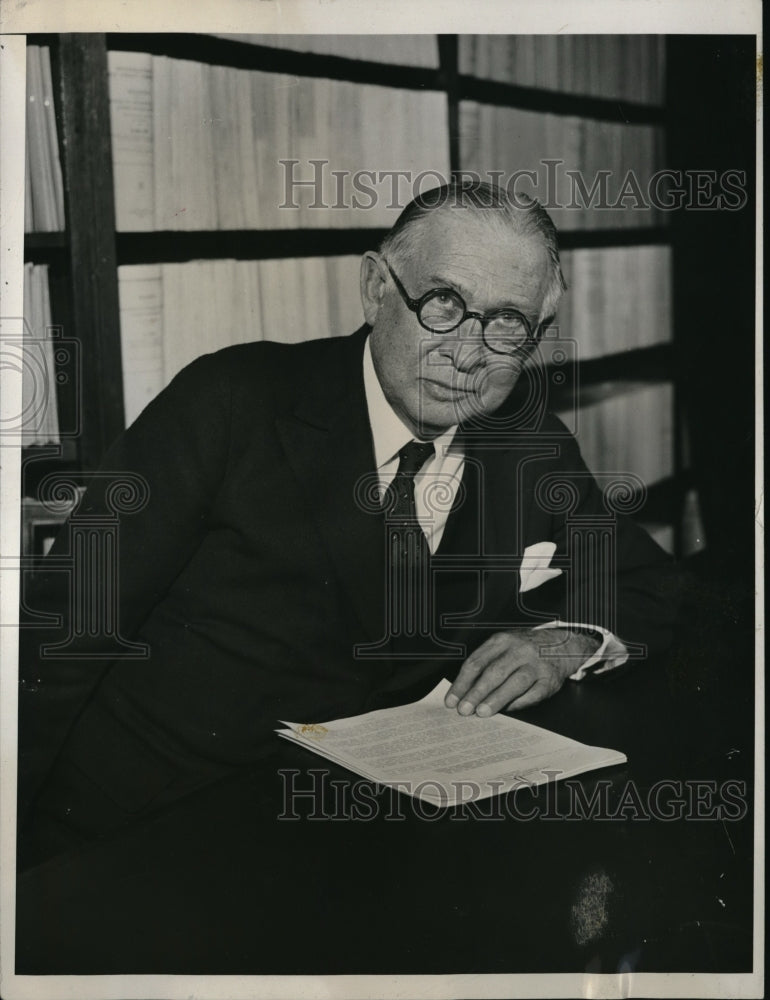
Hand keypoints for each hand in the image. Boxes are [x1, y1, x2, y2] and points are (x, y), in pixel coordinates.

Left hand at [444, 628, 600, 716]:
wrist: (561, 645)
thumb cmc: (523, 650)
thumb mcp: (504, 647)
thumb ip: (486, 664)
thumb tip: (464, 693)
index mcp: (502, 640)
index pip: (476, 663)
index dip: (462, 683)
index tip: (452, 700)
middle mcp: (519, 650)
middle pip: (494, 672)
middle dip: (476, 693)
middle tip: (464, 709)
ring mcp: (536, 665)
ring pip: (514, 683)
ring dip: (496, 699)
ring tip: (482, 712)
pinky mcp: (549, 680)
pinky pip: (532, 694)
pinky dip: (518, 704)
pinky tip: (506, 711)